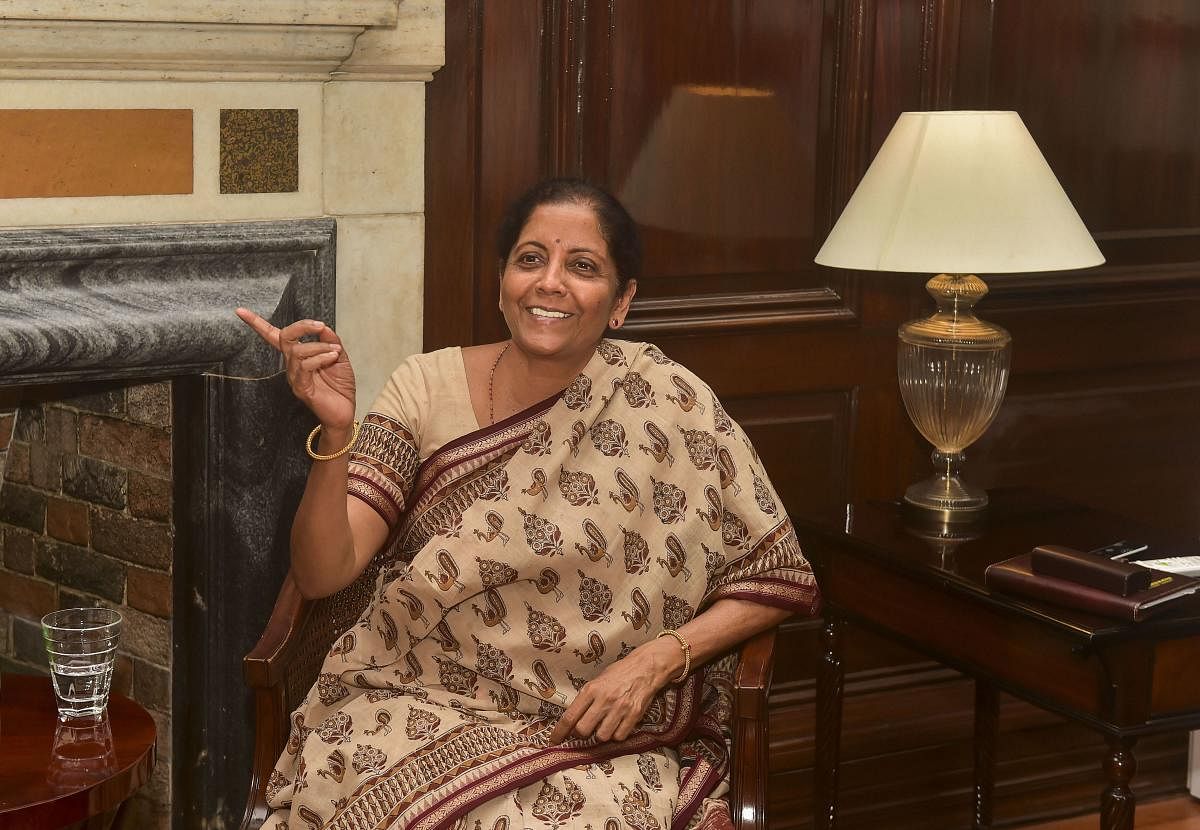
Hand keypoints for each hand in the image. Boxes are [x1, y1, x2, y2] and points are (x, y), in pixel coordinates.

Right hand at [236, 308, 356, 429]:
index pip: (274, 336)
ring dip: (319, 347)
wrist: (344, 411)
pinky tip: (331, 358)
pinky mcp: (300, 388)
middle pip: (284, 337)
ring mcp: (294, 377)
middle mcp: (292, 365)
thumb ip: (330, 341)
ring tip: (335, 352)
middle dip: (302, 326)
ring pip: (297, 351)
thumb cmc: (340, 385)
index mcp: (298, 355)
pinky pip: (304, 366)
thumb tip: (323, 327)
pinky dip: (320, 357)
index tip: (240, 311)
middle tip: (320, 326)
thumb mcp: (339, 356)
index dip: (257, 323)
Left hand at [547, 638, 677, 744]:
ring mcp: (619, 708)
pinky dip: (617, 735)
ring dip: (601, 735)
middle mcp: (604, 700)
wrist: (645, 667)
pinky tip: (618, 725)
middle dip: (582, 734)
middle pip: (583, 730)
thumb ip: (586, 698)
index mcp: (591, 689)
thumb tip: (573, 719)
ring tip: (605, 724)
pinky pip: (619, 736)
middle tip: (586, 729)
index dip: (559, 732)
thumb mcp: (598, 680)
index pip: (570, 716)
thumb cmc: (619, 673)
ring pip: (602, 736)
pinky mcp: (633, 715)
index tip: (554, 741)